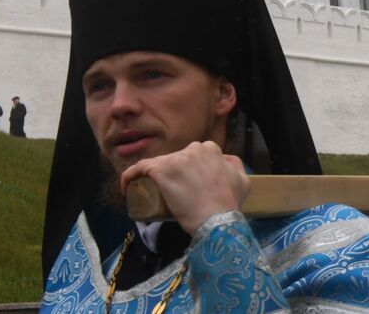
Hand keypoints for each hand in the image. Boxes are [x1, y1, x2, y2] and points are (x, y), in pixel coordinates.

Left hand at [120, 140, 248, 232]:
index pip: (192, 156)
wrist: (217, 219)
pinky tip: (126, 188)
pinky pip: (139, 169)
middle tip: (171, 195)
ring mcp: (176, 159)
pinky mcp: (161, 170)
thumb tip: (224, 160)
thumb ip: (235, 164)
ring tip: (153, 196)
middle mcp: (193, 149)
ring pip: (158, 165)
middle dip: (172, 174)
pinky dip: (129, 176)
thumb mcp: (242, 179)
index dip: (186, 170)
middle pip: (175, 160)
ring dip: (154, 178)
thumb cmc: (229, 202)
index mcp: (210, 148)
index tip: (184, 186)